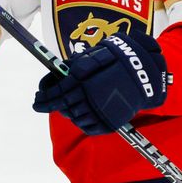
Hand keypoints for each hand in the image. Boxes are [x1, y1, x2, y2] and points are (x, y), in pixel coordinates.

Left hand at [33, 32, 166, 134]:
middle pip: (64, 107)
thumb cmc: (117, 60)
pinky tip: (82, 112)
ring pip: (75, 117)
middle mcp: (91, 98)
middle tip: (48, 102)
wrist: (145, 73)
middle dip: (53, 105)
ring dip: (68, 112)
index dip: (44, 99)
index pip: (57, 93)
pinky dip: (82, 121)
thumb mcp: (94, 56)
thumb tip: (56, 74)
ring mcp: (101, 111)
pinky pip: (88, 127)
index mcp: (85, 80)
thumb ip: (74, 66)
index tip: (36, 101)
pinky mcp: (110, 122)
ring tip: (69, 104)